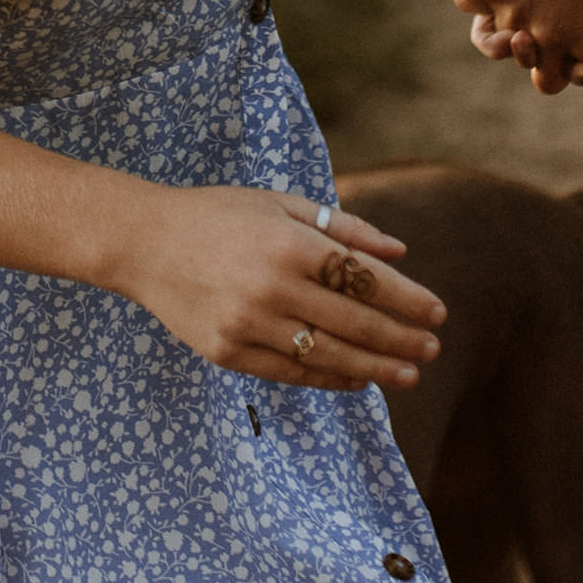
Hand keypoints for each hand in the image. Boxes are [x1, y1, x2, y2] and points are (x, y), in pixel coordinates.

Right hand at [111, 187, 446, 391]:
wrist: (143, 243)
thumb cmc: (219, 215)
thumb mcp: (280, 204)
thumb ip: (342, 227)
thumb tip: (399, 254)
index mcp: (289, 243)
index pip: (363, 277)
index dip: (406, 298)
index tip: (438, 312)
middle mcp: (272, 286)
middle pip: (353, 321)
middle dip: (400, 338)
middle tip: (433, 349)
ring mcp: (248, 323)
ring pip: (327, 354)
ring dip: (375, 367)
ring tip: (408, 374)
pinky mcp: (228, 352)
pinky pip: (290, 371)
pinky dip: (329, 377)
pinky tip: (358, 379)